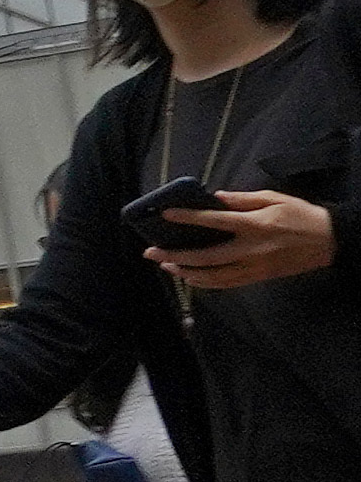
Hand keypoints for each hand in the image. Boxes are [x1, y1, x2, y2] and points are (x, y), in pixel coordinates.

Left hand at [155, 187, 336, 291]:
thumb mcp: (274, 198)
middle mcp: (251, 249)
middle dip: (176, 256)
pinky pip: (228, 283)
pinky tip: (191, 277)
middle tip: (151, 253)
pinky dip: (207, 282)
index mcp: (255, 225)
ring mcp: (255, 267)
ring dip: (187, 272)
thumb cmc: (301, 215)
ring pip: (215, 276)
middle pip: (207, 257)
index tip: (166, 215)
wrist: (330, 240)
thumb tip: (216, 197)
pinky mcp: (260, 277)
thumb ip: (243, 199)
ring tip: (167, 266)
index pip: (215, 222)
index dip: (189, 218)